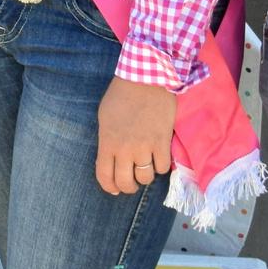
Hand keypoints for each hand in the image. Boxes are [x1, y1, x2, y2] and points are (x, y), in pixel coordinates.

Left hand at [95, 76, 176, 196]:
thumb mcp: (104, 117)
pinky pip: (163, 167)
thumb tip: (112, 157)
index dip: (109, 187)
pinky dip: (161, 166)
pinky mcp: (163, 143)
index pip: (104, 176)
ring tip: (145, 168)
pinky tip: (158, 157)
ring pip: (146, 178)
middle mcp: (125, 149)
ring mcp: (145, 147)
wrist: (146, 79)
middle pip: (126, 183)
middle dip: (128, 187)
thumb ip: (108, 140)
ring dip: (145, 176)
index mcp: (107, 142)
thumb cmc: (121, 95)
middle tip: (131, 183)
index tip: (114, 189)